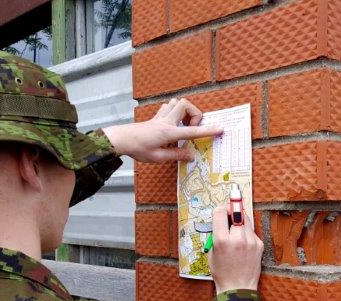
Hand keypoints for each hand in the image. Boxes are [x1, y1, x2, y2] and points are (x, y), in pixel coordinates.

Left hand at [102, 98, 222, 161]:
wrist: (120, 139)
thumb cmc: (138, 149)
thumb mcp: (158, 157)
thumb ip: (177, 155)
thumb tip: (192, 156)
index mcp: (169, 133)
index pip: (193, 131)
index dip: (208, 130)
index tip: (220, 129)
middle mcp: (166, 121)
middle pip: (186, 104)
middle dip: (195, 113)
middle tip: (192, 127)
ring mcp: (160, 117)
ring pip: (177, 102)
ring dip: (184, 111)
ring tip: (183, 126)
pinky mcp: (156, 117)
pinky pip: (168, 107)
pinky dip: (174, 112)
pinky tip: (172, 125)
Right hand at [207, 205, 262, 293]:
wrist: (238, 287)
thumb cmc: (222, 272)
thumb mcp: (211, 253)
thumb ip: (216, 235)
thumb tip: (221, 220)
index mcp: (222, 240)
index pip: (221, 212)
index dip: (220, 210)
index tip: (221, 211)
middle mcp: (238, 238)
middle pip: (236, 213)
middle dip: (232, 213)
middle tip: (229, 217)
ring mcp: (251, 241)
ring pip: (246, 220)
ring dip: (240, 222)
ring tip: (235, 232)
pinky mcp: (259, 245)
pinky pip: (252, 232)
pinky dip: (246, 233)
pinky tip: (242, 244)